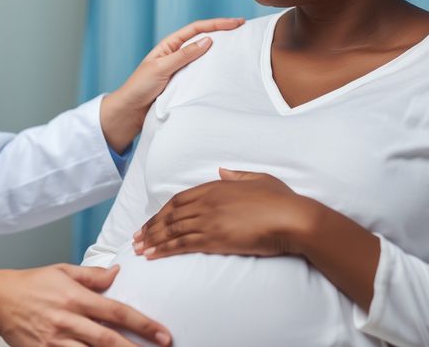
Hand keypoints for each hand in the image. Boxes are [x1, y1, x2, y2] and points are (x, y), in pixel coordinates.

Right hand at [0, 264, 171, 345]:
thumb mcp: (62, 271)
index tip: (163, 334)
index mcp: (75, 298)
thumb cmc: (31, 284)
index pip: (117, 312)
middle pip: (109, 340)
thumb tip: (118, 272)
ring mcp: (55, 341)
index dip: (143, 324)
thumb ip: (92, 275)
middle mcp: (68, 321)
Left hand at [100, 17, 244, 150]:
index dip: (217, 24)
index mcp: (170, 45)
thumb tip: (208, 40)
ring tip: (240, 45)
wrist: (130, 111)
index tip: (237, 23)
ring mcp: (181, 68)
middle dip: (223, 32)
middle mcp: (177, 54)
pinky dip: (214, 68)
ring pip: (205, 55)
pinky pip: (202, 71)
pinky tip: (225, 68)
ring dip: (221, 49)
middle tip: (244, 29)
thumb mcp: (161, 68)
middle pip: (203, 38)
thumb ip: (184, 55)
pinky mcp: (183, 82)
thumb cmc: (140, 87)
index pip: (197, 29)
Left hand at [132, 168, 317, 258]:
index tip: (152, 220)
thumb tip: (222, 171)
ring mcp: (209, 220)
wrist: (292, 219)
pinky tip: (153, 256)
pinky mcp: (214, 239)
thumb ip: (237, 175)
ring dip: (153, 240)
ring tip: (139, 250)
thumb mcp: (258, 179)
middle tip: (136, 238)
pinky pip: (182, 244)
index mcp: (216, 186)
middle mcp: (208, 202)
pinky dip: (164, 249)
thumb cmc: (280, 200)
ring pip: (172, 230)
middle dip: (151, 227)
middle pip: (170, 215)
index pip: (179, 199)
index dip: (162, 211)